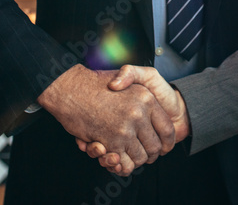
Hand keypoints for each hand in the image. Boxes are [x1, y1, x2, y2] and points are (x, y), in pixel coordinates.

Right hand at [38, 64, 174, 175]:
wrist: (70, 88)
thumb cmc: (99, 82)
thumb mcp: (129, 71)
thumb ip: (146, 81)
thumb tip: (150, 100)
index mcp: (147, 99)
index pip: (167, 129)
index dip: (167, 142)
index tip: (165, 147)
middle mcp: (138, 114)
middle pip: (155, 148)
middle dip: (150, 154)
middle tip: (144, 153)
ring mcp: (124, 130)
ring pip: (140, 158)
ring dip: (135, 160)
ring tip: (129, 153)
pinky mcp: (109, 143)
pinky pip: (123, 164)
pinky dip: (121, 166)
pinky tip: (116, 157)